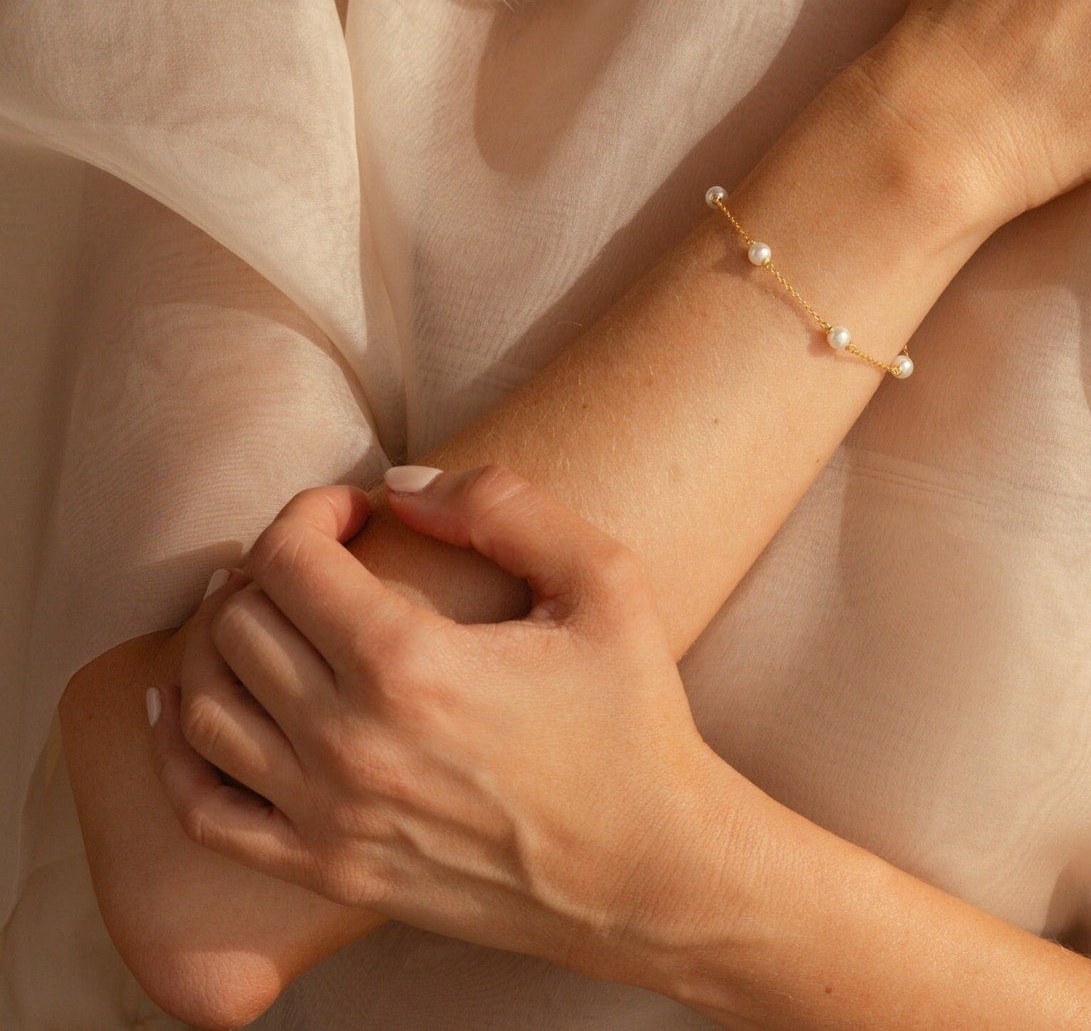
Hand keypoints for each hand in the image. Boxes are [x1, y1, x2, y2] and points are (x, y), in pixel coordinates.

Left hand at [148, 466, 746, 986]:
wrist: (646, 870)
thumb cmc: (633, 718)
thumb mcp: (604, 581)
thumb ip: (504, 506)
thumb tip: (401, 482)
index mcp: (410, 664)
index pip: (290, 557)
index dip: (309, 510)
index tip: (354, 508)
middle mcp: (349, 743)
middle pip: (239, 619)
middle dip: (271, 562)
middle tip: (324, 554)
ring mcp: (329, 817)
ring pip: (206, 702)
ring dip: (221, 638)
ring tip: (271, 610)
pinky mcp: (327, 872)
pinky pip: (204, 807)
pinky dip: (179, 747)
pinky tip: (188, 704)